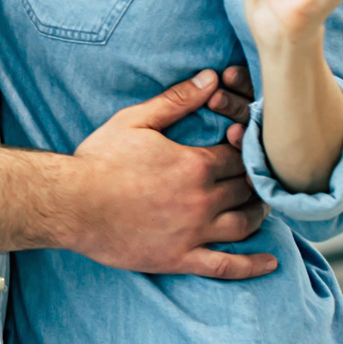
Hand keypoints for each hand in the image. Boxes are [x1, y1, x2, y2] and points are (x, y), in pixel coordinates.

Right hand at [66, 69, 275, 278]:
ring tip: (261, 207)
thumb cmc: (99, 160)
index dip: (245, 149)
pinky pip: (226, 266)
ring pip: (244, 225)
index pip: (239, 156)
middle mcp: (202, 200)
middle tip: (255, 176)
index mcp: (195, 165)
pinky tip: (270, 262)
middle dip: (254, 180)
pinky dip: (252, 266)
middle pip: (246, 189)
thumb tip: (211, 77)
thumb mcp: (135, 120)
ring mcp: (194, 232)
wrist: (71, 203)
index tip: (243, 146)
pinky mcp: (181, 258)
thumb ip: (176, 100)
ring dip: (259, 214)